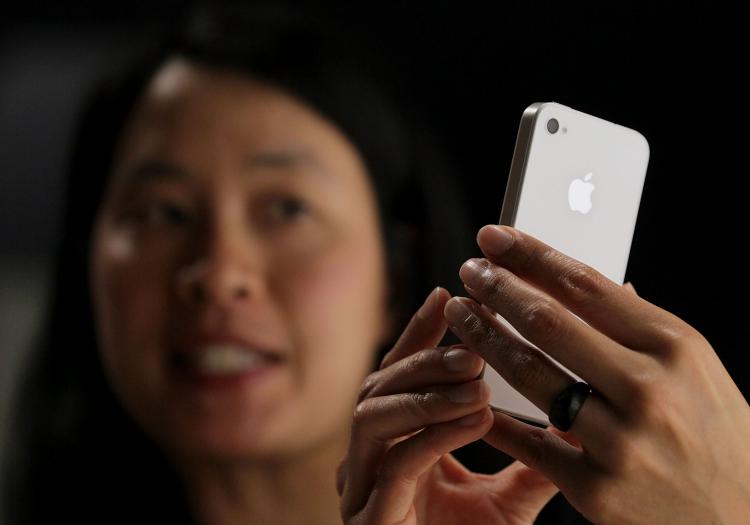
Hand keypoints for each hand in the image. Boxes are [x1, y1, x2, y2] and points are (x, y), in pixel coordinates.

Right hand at [338, 287, 559, 524]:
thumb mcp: (509, 500)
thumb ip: (533, 458)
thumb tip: (576, 415)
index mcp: (395, 447)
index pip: (402, 377)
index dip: (421, 335)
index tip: (450, 296)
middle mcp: (368, 460)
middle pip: (379, 384)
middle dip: (423, 354)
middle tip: (471, 332)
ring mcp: (360, 489)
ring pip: (372, 415)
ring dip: (424, 387)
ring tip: (475, 371)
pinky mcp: (367, 520)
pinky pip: (393, 465)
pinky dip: (432, 434)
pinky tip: (474, 415)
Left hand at [444, 225, 749, 523]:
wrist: (744, 518)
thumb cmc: (715, 432)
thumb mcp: (691, 365)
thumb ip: (635, 326)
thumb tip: (577, 281)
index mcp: (674, 347)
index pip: (586, 284)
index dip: (530, 255)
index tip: (494, 236)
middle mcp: (648, 390)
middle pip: (548, 322)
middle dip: (497, 288)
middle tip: (469, 269)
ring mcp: (620, 443)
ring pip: (530, 375)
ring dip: (484, 338)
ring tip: (461, 314)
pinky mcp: (596, 490)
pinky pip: (529, 442)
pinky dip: (494, 414)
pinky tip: (468, 388)